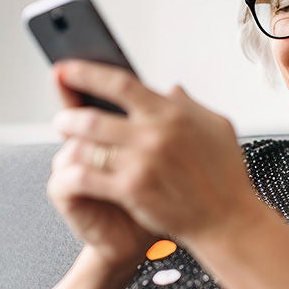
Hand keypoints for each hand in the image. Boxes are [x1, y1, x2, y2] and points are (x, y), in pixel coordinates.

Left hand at [49, 61, 261, 251]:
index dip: (87, 73)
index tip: (67, 69)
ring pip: (88, 146)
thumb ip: (191, 105)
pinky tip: (71, 171)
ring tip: (66, 144)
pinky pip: (89, 176)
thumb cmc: (225, 177)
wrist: (227, 220)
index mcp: (172, 113)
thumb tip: (172, 88)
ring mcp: (141, 162)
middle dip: (69, 116)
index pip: (121, 83)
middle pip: (94, 116)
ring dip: (69, 144)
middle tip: (61, 119)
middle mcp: (154, 134)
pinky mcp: (132, 190)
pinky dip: (75, 171)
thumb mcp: (217, 127)